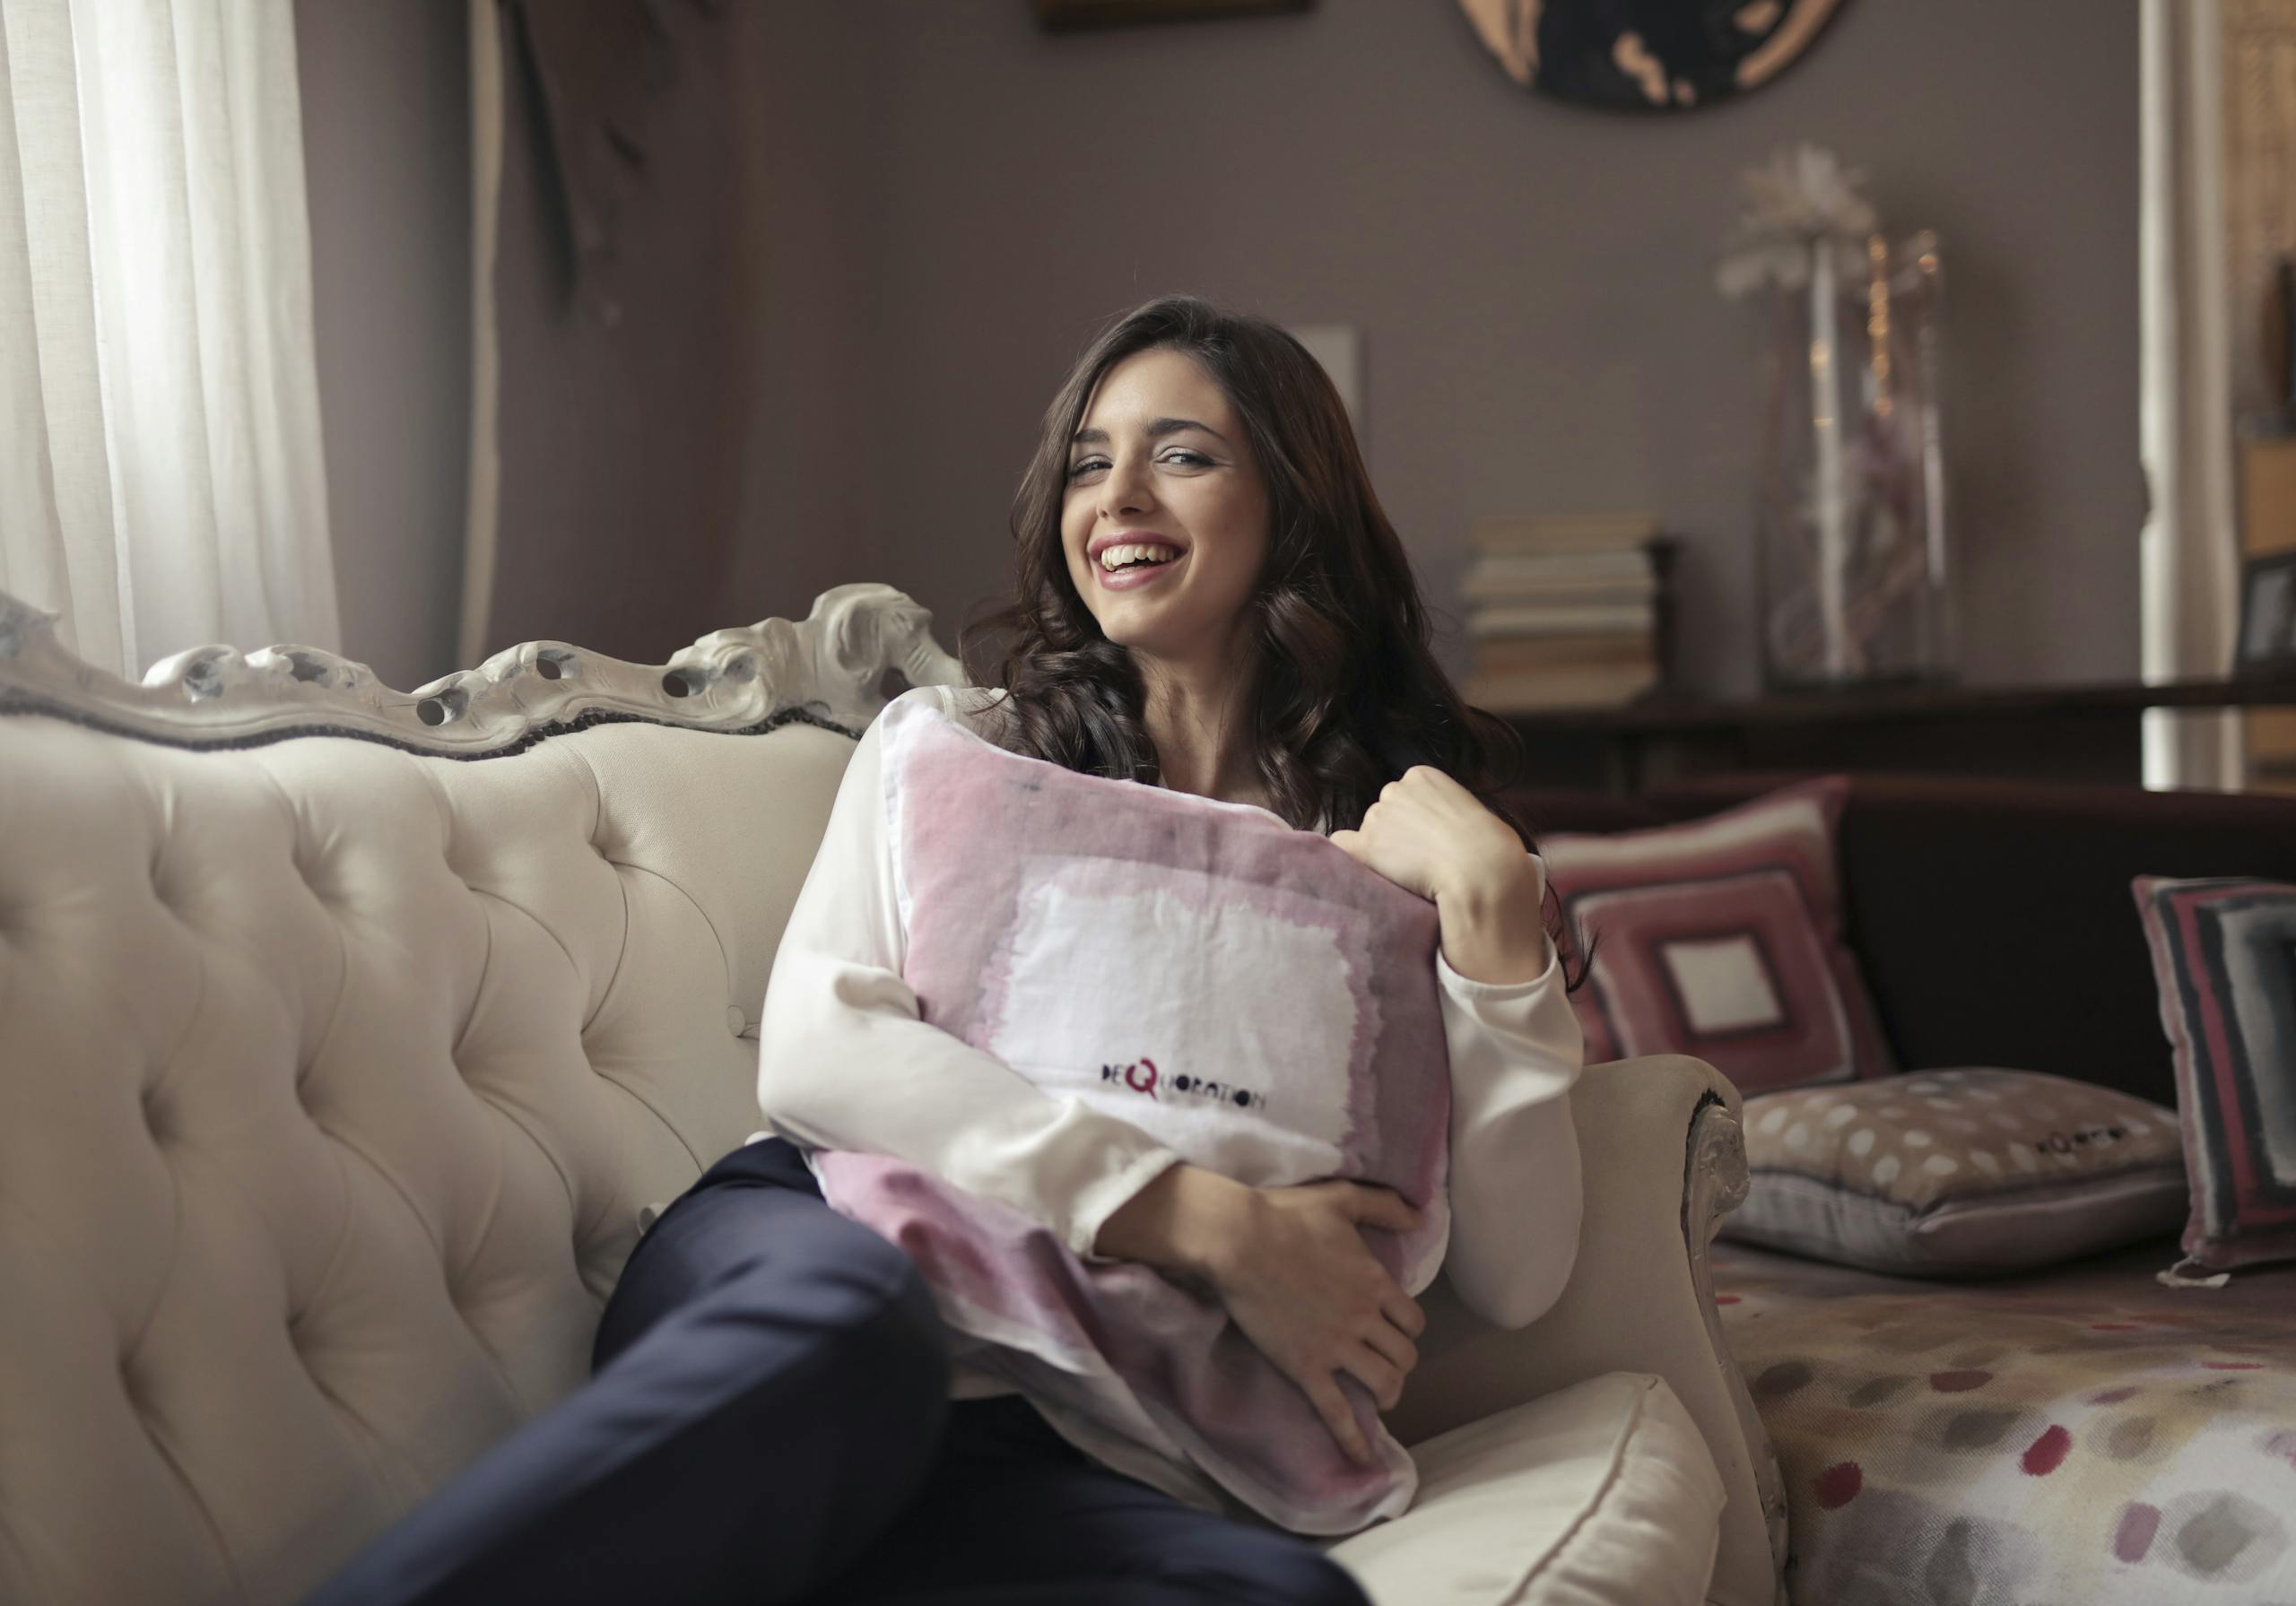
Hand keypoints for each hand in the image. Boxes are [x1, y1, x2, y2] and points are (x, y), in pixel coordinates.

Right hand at [1197, 1180, 1428, 1464]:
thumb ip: (1385, 1205)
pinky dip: (1355, 1440)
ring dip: (1388, 1394)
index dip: (1407, 1329)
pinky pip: (1338, 1411)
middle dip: (1400, 1363)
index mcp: (1375, 1283)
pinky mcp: (1307, 1367)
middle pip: (1404, 1356)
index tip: (1394, 1330)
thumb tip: (1420, 1215)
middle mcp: (1364, 1320)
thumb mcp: (1343, 1198)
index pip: (1413, 1322)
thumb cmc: (1287, 1216)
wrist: (1239, 1241)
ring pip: (1383, 1384)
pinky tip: (1365, 1460)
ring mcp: (1336, 1347)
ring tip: (1381, 1398)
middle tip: (1385, 1363)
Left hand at [1329, 768, 1550, 983]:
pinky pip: (1341, 846)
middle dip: (1397, 833)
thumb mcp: (1471, 811)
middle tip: (1422, 859)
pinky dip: (1351, 858)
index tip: (1434, 839)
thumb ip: (1442, 810)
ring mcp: (1377, 817)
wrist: (1482, 872)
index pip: (1405, 796)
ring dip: (1382, 851)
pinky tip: (1370, 871)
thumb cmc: (1490, 849)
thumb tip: (1431, 828)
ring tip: (1412, 872)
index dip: (1418, 821)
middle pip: (1384, 812)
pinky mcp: (1366, 846)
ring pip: (1368, 832)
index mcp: (1421, 775)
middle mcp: (1394, 789)